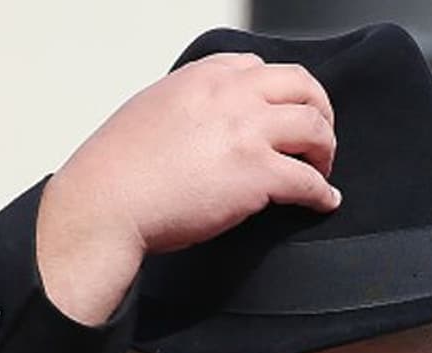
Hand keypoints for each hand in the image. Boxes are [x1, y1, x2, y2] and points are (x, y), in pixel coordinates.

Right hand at [36, 53, 339, 324]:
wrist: (106, 204)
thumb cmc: (116, 171)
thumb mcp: (149, 112)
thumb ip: (184, 108)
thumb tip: (200, 128)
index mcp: (203, 78)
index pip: (260, 68)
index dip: (280, 93)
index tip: (284, 113)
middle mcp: (231, 95)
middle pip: (301, 86)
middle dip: (319, 110)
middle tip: (318, 138)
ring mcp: (248, 132)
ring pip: (314, 128)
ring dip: (325, 150)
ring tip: (321, 170)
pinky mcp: (257, 174)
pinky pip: (308, 181)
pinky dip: (322, 193)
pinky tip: (324, 202)